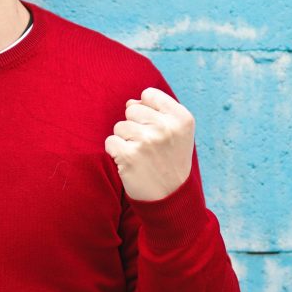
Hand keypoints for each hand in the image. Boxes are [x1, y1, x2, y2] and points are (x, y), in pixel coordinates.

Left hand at [104, 87, 194, 201]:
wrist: (170, 197)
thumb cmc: (170, 159)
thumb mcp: (177, 132)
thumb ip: (157, 111)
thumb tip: (130, 102)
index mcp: (182, 118)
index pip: (149, 94)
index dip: (147, 110)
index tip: (156, 128)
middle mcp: (166, 127)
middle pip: (131, 109)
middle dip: (135, 125)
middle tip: (149, 146)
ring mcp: (147, 141)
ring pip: (119, 126)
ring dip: (125, 140)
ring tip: (141, 155)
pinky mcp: (129, 156)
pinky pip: (110, 141)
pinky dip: (116, 152)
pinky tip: (130, 163)